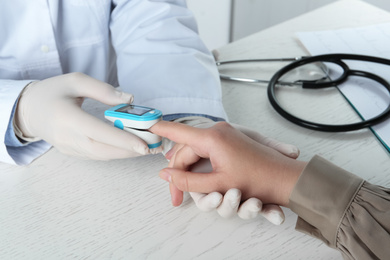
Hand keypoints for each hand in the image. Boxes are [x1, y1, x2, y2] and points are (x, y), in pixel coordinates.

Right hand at [14, 72, 160, 159]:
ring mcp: (69, 148)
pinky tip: (129, 147)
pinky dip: (115, 153)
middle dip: (129, 150)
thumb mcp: (75, 80)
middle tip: (152, 147)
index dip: (121, 140)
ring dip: (125, 153)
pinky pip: (96, 156)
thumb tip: (130, 98)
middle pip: (103, 150)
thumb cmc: (53, 92)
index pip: (98, 132)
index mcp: (66, 117)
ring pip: (101, 155)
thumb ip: (103, 90)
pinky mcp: (72, 152)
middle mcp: (67, 137)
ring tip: (146, 147)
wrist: (29, 110)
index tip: (143, 145)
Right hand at [151, 121, 306, 206]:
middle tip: (176, 197)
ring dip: (189, 170)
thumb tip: (166, 175)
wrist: (285, 178)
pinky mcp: (231, 141)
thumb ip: (187, 180)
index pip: (178, 132)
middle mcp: (217, 132)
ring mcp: (225, 135)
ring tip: (186, 190)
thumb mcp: (217, 184)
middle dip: (178, 173)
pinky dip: (200, 164)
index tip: (147, 124)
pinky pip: (207, 151)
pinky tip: (197, 177)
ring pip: (196, 152)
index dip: (160, 129)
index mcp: (212, 138)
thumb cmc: (257, 180)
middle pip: (186, 150)